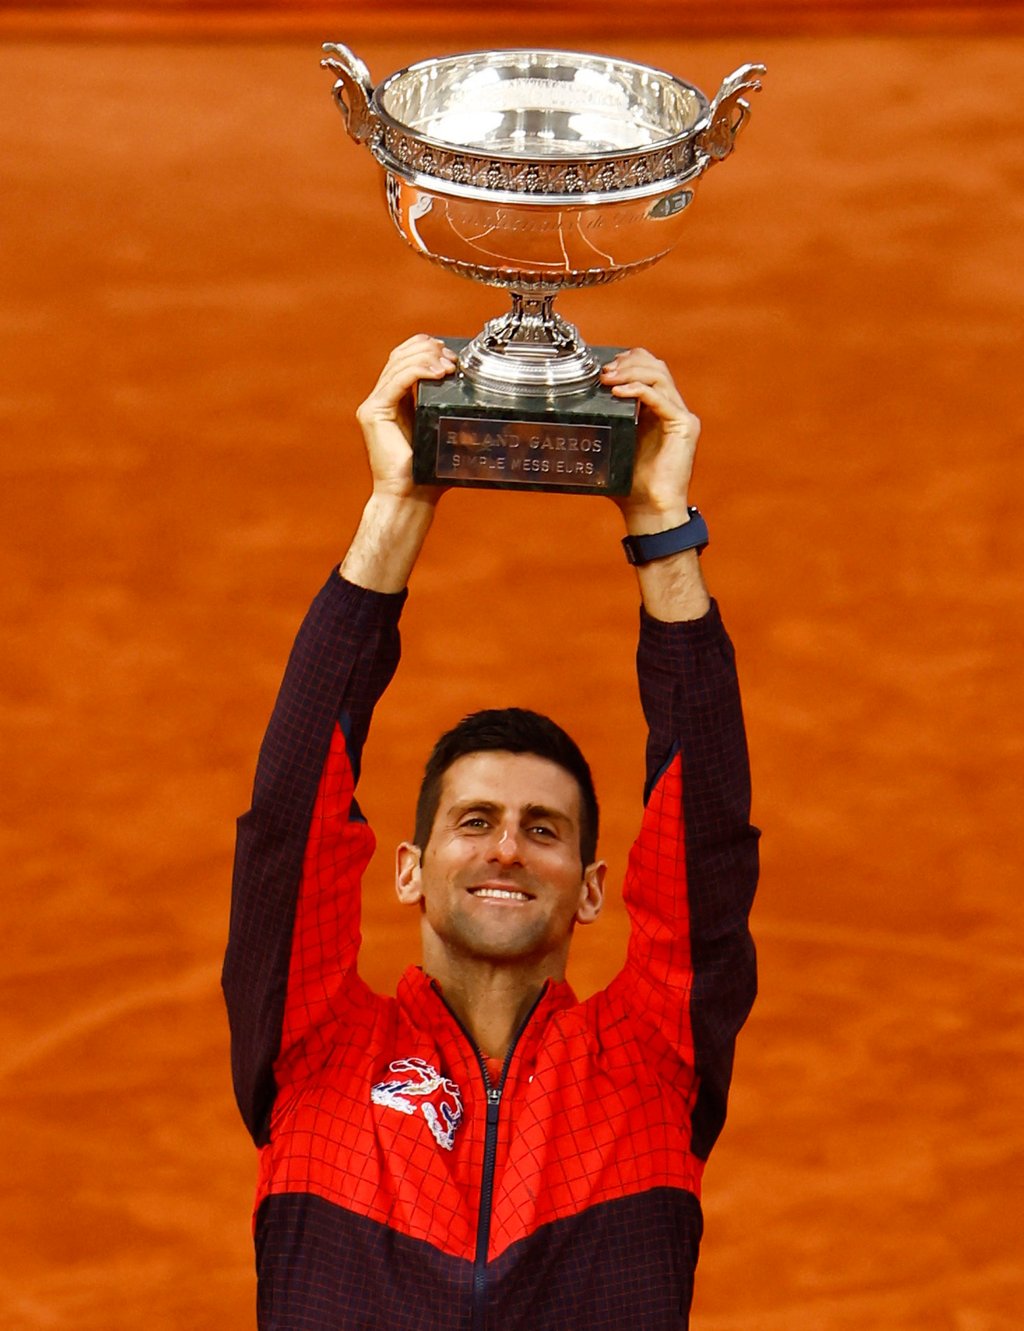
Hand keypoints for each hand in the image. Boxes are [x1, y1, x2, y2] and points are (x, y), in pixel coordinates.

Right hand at [355, 334, 457, 502]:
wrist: (411, 496)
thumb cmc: (428, 473)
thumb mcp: (446, 433)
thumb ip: (452, 411)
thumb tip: (479, 393)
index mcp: (396, 400)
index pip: (405, 358)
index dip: (427, 348)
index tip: (453, 355)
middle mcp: (382, 398)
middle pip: (400, 355)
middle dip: (428, 348)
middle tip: (453, 358)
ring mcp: (374, 404)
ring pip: (398, 363)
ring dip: (427, 357)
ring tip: (450, 365)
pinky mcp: (373, 413)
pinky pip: (397, 381)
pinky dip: (418, 371)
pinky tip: (438, 373)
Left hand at [600, 349, 699, 532]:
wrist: (649, 511)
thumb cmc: (629, 486)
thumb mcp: (610, 447)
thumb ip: (602, 426)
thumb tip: (568, 413)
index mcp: (657, 410)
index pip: (648, 369)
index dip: (627, 361)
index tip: (602, 367)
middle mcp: (672, 408)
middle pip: (656, 365)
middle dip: (628, 361)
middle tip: (603, 371)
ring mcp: (681, 416)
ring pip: (659, 375)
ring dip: (631, 372)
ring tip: (607, 379)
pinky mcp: (684, 426)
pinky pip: (661, 398)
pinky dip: (638, 390)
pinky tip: (618, 392)